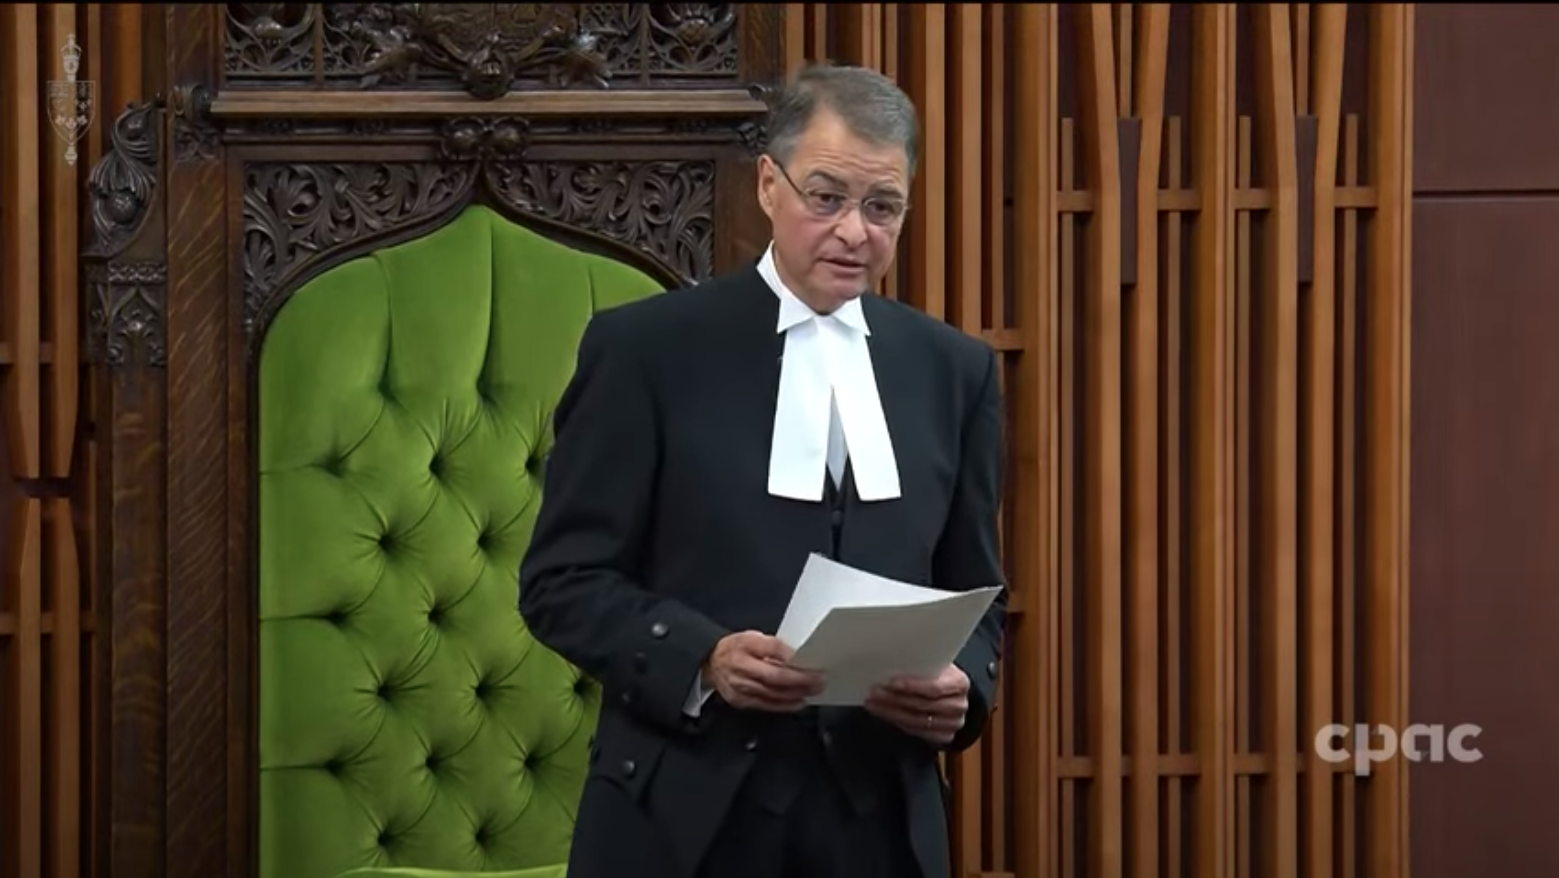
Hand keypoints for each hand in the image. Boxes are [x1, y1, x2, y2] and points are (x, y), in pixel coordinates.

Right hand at [702, 631, 824, 711]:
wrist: (711, 662)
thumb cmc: (736, 648)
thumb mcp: (753, 637)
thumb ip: (773, 646)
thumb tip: (798, 655)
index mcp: (745, 645)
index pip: (772, 649)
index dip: (793, 657)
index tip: (811, 661)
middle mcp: (741, 667)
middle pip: (775, 676)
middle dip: (800, 680)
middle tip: (819, 680)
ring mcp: (740, 687)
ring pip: (773, 693)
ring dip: (796, 693)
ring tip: (813, 691)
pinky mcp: (740, 701)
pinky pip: (766, 705)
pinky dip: (785, 705)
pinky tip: (798, 702)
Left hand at [865, 664, 969, 744]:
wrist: (950, 692)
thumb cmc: (939, 675)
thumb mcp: (934, 664)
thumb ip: (919, 665)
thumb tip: (890, 663)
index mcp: (960, 683)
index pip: (934, 688)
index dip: (911, 686)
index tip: (891, 682)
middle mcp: (958, 706)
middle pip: (923, 705)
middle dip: (895, 699)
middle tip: (875, 692)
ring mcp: (952, 724)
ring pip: (916, 721)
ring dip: (891, 712)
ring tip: (874, 703)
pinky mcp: (943, 736)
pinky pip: (915, 731)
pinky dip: (897, 722)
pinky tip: (884, 713)